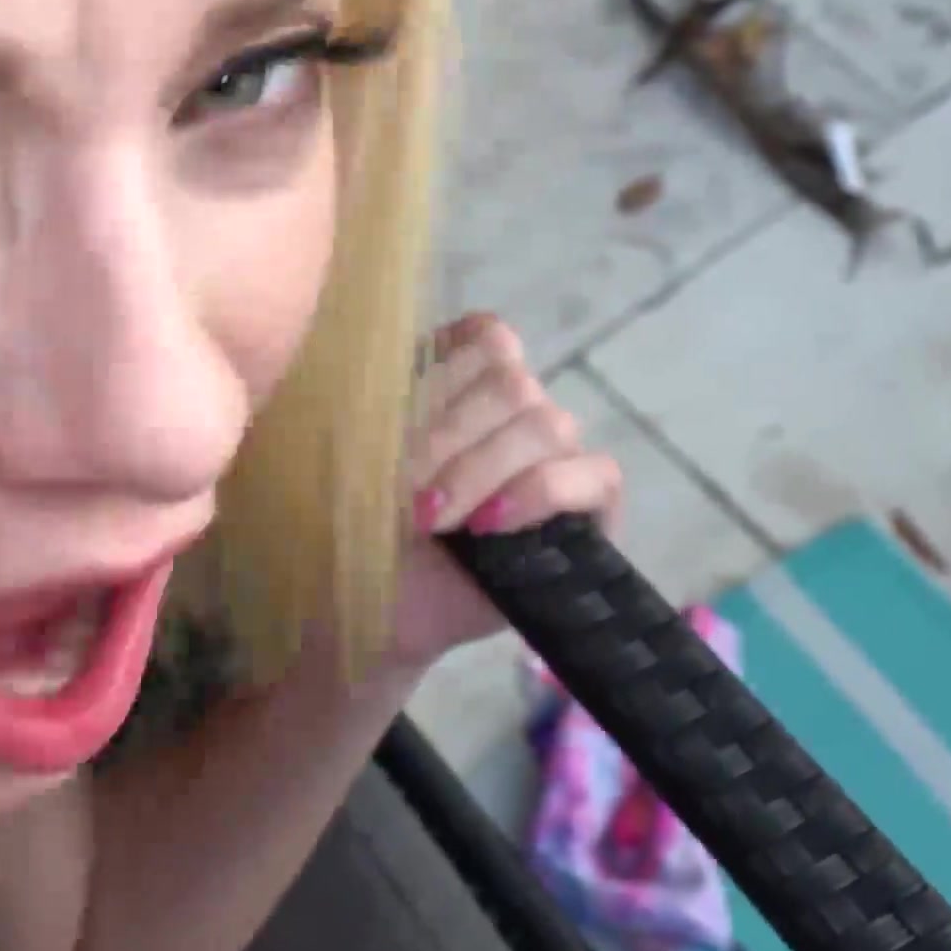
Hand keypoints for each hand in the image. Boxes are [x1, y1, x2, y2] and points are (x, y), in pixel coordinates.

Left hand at [389, 313, 625, 671]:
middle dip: (448, 438)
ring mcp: (556, 459)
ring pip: (546, 424)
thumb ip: (395, 397)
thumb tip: (416, 350)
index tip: (393, 420)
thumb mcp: (358, 452)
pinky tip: (489, 525)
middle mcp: (516, 414)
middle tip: (403, 494)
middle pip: (512, 381)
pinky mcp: (592, 511)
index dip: (447, 370)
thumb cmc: (355, 530)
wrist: (374, 613)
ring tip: (433, 519)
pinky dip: (540, 493)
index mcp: (466, 383)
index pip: (487, 337)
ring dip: (481, 471)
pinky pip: (595, 475)